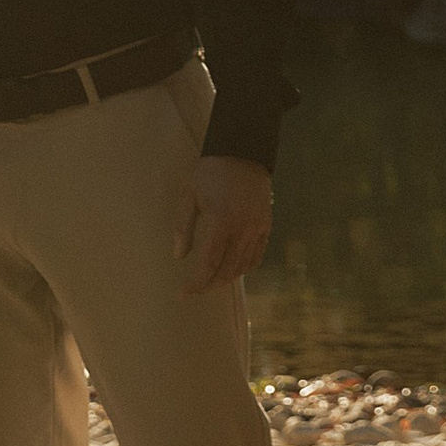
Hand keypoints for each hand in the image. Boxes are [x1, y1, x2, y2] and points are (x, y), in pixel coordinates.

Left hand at [174, 152, 271, 294]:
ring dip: (226, 278)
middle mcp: (242, 228)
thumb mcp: (189, 195)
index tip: (184, 293)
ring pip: (243, 266)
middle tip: (195, 289)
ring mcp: (257, 228)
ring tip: (211, 281)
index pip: (208, 262)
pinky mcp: (266, 225)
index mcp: (220, 221)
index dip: (196, 282)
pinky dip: (244, 267)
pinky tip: (233, 270)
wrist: (242, 152)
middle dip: (209, 284)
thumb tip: (178, 256)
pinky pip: (257, 255)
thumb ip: (182, 227)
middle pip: (227, 270)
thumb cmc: (210, 172)